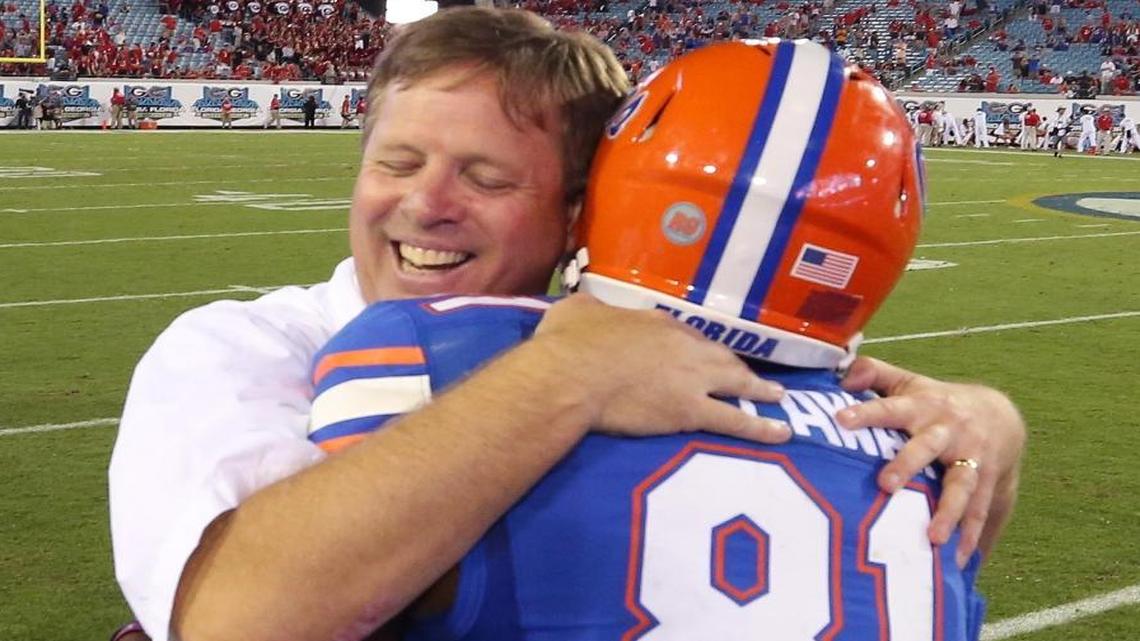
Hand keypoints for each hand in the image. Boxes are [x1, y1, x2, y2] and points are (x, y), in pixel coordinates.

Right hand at [535, 294, 789, 443]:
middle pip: (719, 354)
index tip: (700, 352)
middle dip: (736, 365)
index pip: (686, 333)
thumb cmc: (568, 342)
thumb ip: (592, 308)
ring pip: (737, 382)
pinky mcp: (692, 411)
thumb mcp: (577, 309)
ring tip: (777, 396)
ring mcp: (692, 379)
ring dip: (760, 389)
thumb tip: (589, 309)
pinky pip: (736, 421)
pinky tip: (781, 433)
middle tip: (751, 374)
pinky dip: (761, 428)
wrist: (572, 375)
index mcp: (657, 321)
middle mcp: (684, 346)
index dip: (695, 345)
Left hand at [836, 356, 1025, 565]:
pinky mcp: (987, 482)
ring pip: (961, 485)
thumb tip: (842, 375)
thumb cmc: (936, 401)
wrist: (1000, 415)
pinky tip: (958, 562)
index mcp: (923, 406)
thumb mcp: (909, 382)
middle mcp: (947, 431)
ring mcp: (970, 457)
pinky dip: (970, 538)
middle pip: (926, 447)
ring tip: (934, 539)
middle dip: (907, 465)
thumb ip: (875, 373)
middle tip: (885, 485)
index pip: (891, 407)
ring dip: (948, 512)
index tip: (841, 419)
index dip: (867, 412)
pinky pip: (980, 512)